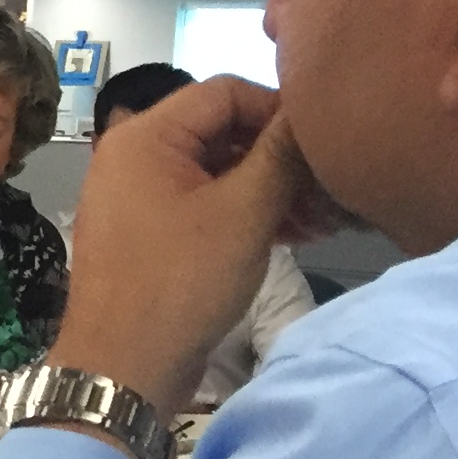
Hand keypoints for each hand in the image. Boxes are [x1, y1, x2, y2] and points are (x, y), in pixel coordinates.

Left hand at [50, 78, 314, 410]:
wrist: (123, 366)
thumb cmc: (181, 281)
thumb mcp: (244, 211)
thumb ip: (281, 154)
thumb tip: (310, 113)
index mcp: (145, 136)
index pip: (224, 92)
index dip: (279, 109)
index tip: (325, 142)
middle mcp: (134, 156)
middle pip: (223, 132)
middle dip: (281, 157)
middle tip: (334, 189)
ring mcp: (139, 196)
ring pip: (219, 172)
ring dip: (272, 189)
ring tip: (325, 220)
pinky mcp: (151, 233)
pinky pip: (206, 205)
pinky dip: (248, 213)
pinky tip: (297, 234)